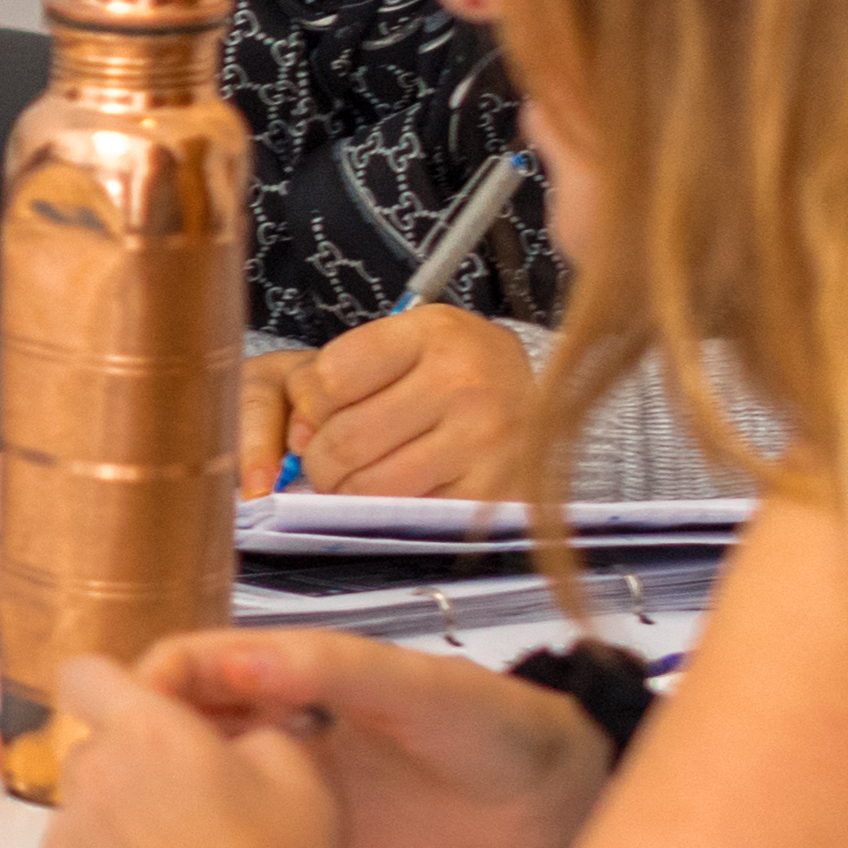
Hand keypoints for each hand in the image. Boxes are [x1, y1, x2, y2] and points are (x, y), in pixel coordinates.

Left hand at [21, 647, 348, 847]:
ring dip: (116, 832)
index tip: (138, 715)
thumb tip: (231, 736)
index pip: (88, 674)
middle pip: (93, 753)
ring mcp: (60, 838)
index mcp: (146, 730)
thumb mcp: (300, 777)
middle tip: (188, 820)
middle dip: (132, 773)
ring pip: (80, 816)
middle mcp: (90, 774)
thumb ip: (252, 733)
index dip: (112, 690)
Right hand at [128, 626, 619, 847]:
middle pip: (178, 725)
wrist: (551, 809)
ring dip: (160, 803)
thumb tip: (242, 657)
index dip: (150, 683)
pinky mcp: (302, 839)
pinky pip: (236, 839)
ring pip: (197, 785)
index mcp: (295, 672)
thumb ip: (337, 671)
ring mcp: (286, 783)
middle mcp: (277, 723)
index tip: (122, 722)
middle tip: (111, 791)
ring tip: (135, 841)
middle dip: (135, 747)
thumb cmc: (496, 730)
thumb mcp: (421, 691)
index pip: (195, 664)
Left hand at [241, 307, 538, 497]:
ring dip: (348, 491)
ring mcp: (485, 440)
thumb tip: (296, 439)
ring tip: (361, 477)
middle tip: (331, 460)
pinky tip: (400, 494)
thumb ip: (332, 377)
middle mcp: (465, 381)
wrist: (552, 403)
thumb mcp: (400, 346)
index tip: (323, 412)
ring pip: (369, 486)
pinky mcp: (494, 493)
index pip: (330, 377)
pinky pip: (408, 515)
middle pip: (344, 440)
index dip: (311, 403)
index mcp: (434, 333)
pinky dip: (389, 513)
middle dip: (321, 459)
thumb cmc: (456, 373)